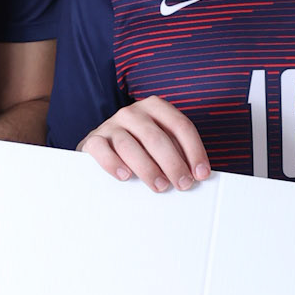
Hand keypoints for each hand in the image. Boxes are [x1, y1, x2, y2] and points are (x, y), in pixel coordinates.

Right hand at [80, 97, 210, 191]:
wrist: (102, 147)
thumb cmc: (140, 148)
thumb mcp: (160, 144)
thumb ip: (176, 152)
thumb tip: (196, 175)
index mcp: (155, 107)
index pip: (180, 126)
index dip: (194, 151)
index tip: (201, 174)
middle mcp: (133, 112)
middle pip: (157, 138)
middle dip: (173, 163)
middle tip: (183, 184)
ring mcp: (111, 124)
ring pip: (130, 146)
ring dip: (148, 168)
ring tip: (160, 186)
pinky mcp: (93, 140)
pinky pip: (102, 150)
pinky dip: (114, 164)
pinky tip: (126, 177)